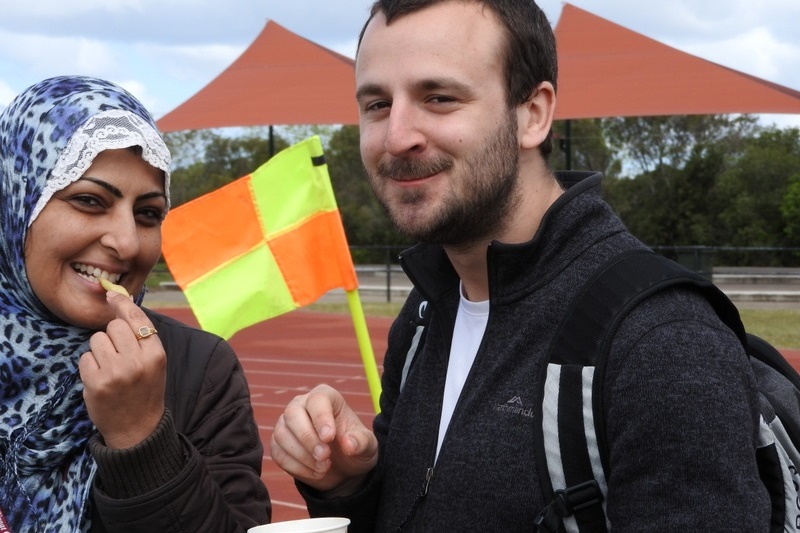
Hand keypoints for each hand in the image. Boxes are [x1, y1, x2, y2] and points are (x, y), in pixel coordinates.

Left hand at [79, 290, 165, 448]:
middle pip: (114, 327)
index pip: (137, 319)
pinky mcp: (96, 384)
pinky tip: (100, 379)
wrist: (138, 429)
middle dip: (112, 336)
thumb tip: (120, 303)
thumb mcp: (154, 363)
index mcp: (155, 354)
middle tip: (118, 354)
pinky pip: (85, 358)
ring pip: (96, 340)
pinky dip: (89, 366)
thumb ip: (142, 337)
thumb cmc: (145, 390)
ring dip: (99, 350)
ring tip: (110, 368)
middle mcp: (137, 362)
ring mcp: (115, 373)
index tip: (112, 295)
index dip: (122, 304)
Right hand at [270, 384, 377, 493]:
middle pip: (293, 414)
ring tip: (324, 467)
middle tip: (325, 457)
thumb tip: (348, 444)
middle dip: (308, 438)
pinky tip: (315, 472)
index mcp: (326, 397)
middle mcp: (302, 405)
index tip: (329, 438)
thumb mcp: (367, 446)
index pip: (317, 400)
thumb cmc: (355, 447)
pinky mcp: (278, 444)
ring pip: (282, 434)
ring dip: (302, 455)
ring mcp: (287, 424)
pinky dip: (296, 466)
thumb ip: (361, 442)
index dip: (321, 418)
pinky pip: (278, 453)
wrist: (343, 467)